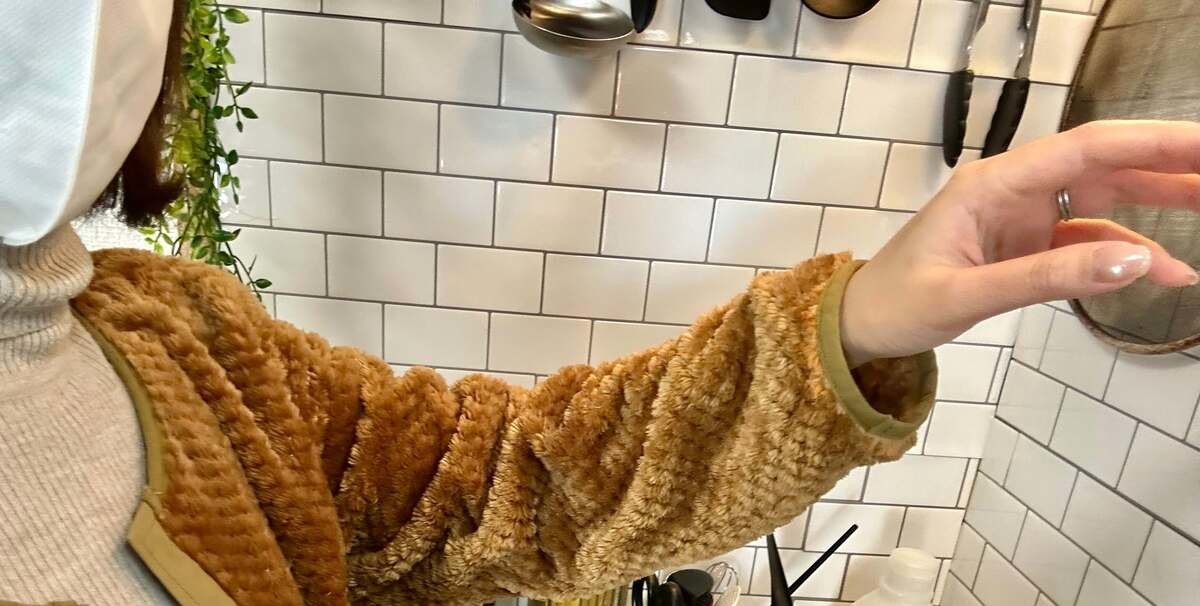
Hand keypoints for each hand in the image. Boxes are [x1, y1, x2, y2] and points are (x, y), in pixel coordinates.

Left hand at [841, 120, 1199, 366]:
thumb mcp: (967, 295)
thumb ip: (1046, 278)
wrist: (861, 323)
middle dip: (1168, 166)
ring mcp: (1021, 216)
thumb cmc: (898, 303)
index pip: (1085, 150)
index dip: (1151, 143)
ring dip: (1158, 202)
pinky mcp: (1025, 244)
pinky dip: (1126, 254)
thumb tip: (1132, 262)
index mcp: (991, 185)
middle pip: (1103, 165)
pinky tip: (1167, 271)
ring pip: (1102, 199)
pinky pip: (1087, 241)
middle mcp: (1011, 190)